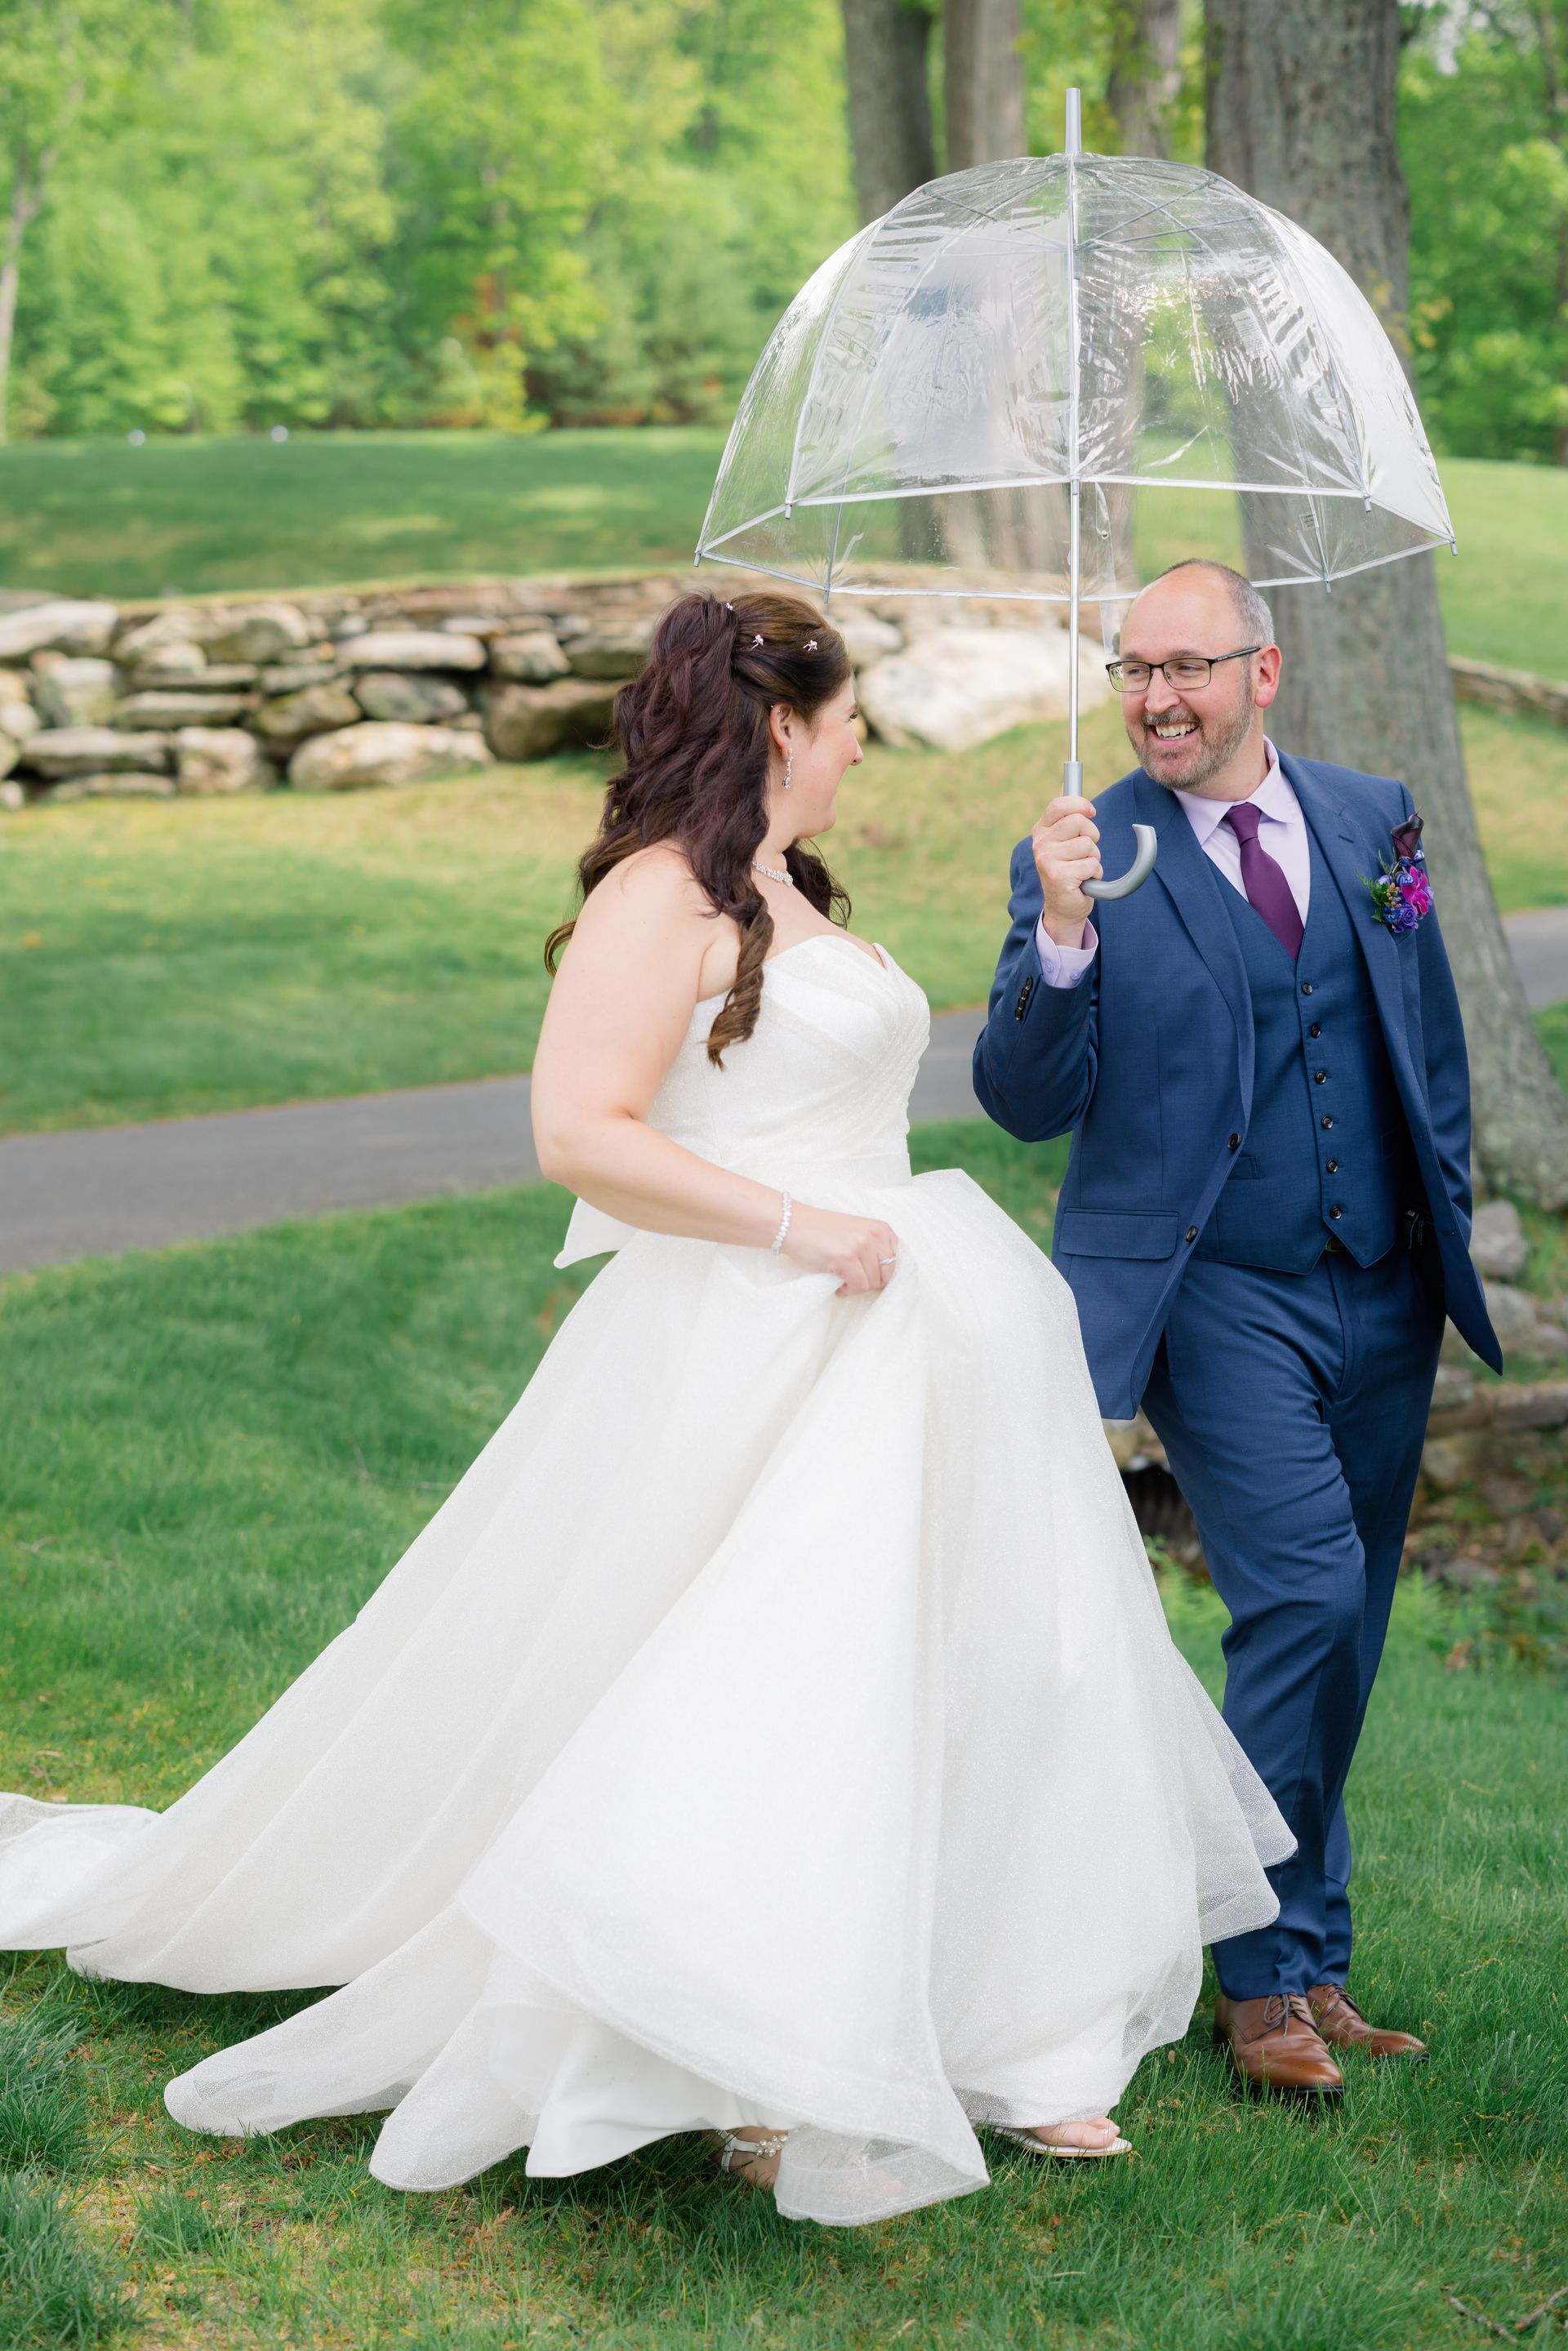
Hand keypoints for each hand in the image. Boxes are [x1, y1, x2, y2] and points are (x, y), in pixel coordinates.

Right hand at [781, 1203, 899, 1295]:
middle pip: (887, 1277)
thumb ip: (875, 1250)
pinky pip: (858, 1287)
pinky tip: (837, 1282)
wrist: (793, 1224)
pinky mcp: (846, 1258)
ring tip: (841, 1278)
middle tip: (852, 1278)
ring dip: (856, 1287)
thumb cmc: (823, 1232)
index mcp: (882, 1229)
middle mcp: (875, 1235)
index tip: (868, 1277)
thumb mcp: (857, 1234)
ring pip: (872, 1284)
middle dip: (870, 1283)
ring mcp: (861, 1246)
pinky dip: (847, 1290)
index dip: (883, 1276)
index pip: (898, 1263)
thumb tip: (887, 1280)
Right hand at [1031, 795, 1102, 942]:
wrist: (1064, 907)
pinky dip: (1094, 874)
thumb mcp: (1065, 839)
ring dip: (1094, 858)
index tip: (1090, 812)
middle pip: (1080, 821)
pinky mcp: (1058, 876)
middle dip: (1092, 836)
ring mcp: (1047, 859)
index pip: (1061, 804)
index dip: (1081, 805)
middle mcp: (1040, 843)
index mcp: (1041, 830)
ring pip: (1088, 845)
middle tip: (1084, 851)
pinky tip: (1083, 882)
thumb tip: (1067, 782)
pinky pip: (1092, 864)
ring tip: (1082, 869)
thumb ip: (1067, 814)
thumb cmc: (1070, 870)